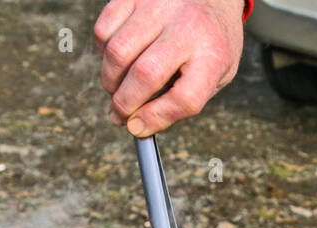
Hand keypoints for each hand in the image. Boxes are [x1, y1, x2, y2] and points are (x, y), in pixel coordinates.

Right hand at [96, 0, 244, 136]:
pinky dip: (101, 52)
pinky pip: (104, 28)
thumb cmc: (210, 42)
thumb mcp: (214, 74)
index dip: (156, 118)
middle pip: (145, 75)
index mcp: (214, 54)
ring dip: (110, 80)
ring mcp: (160, 6)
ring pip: (118, 52)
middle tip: (119, 114)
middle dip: (124, 104)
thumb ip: (181, 100)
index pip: (185, 97)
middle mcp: (188, 27)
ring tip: (116, 87)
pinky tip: (114, 59)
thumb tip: (137, 125)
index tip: (138, 127)